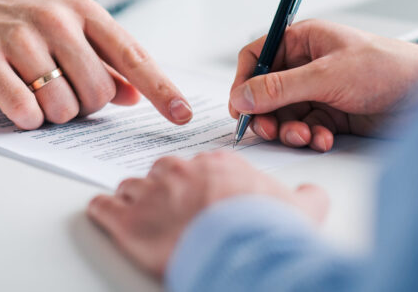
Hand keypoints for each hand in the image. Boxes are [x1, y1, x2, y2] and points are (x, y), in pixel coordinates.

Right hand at [0, 0, 193, 128]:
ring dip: (53, 114)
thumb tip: (134, 95)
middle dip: (84, 106)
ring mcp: (21, 37)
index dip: (161, 89)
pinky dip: (27, 118)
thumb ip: (104, 63)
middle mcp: (56, 20)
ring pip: (63, 105)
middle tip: (61, 93)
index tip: (182, 116)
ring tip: (35, 92)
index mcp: (84, 13)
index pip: (133, 56)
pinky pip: (24, 108)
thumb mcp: (68, 34)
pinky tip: (19, 105)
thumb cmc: (21, 26)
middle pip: (98, 92)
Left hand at [87, 152, 327, 276]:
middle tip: (172, 211)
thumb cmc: (266, 230)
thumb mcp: (303, 209)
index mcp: (217, 165)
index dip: (197, 184)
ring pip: (132, 186)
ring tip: (141, 217)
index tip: (199, 198)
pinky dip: (104, 211)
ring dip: (135, 200)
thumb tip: (313, 193)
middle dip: (165, 189)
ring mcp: (151, 192)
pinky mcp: (127, 219)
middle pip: (163, 172)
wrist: (240, 253)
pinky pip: (104, 206)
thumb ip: (307, 196)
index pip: (198, 165)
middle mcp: (180, 171)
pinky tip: (107, 216)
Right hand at [229, 19, 417, 150]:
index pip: (257, 56)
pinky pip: (307, 127)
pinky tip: (324, 138)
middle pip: (267, 92)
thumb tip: (243, 96)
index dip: (244, 81)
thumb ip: (280, 88)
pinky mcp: (333, 113)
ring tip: (305, 136)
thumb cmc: (388, 68)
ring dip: (290, 129)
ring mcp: (320, 90)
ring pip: (285, 114)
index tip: (240, 106)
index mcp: (304, 40)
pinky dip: (311, 136)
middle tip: (269, 131)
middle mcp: (308, 64)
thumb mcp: (327, 76)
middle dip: (267, 114)